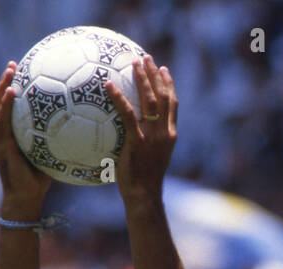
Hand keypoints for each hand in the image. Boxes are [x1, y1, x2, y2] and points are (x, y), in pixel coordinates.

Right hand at [0, 62, 51, 219]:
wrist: (26, 199)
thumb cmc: (39, 180)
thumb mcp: (49, 155)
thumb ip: (57, 141)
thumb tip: (80, 128)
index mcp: (11, 136)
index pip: (9, 108)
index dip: (12, 90)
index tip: (21, 72)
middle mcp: (2, 135)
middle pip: (0, 103)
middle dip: (4, 82)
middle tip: (13, 64)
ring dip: (2, 87)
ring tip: (10, 71)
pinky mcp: (2, 146)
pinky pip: (2, 122)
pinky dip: (5, 106)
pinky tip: (12, 92)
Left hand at [104, 55, 176, 205]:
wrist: (145, 196)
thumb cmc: (144, 183)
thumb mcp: (151, 160)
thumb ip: (146, 144)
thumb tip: (132, 135)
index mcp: (170, 135)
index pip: (173, 104)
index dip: (169, 85)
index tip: (163, 69)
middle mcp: (164, 132)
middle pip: (162, 96)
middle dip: (155, 75)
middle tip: (146, 58)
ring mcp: (152, 136)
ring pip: (149, 101)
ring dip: (142, 79)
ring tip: (135, 63)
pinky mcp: (137, 141)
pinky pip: (127, 114)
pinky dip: (118, 97)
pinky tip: (109, 85)